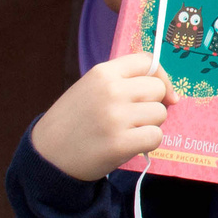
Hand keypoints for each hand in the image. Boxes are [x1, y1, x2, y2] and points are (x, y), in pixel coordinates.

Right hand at [31, 54, 172, 181]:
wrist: (48, 155)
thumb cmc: (74, 121)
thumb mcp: (90, 88)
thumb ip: (123, 82)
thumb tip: (170, 93)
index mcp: (103, 73)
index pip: (148, 62)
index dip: (161, 77)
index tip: (163, 92)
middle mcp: (111, 91)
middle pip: (158, 89)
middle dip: (152, 104)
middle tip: (133, 118)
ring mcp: (116, 117)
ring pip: (160, 114)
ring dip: (149, 125)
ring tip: (126, 131)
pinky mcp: (120, 143)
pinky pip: (155, 137)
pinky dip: (147, 143)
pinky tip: (129, 145)